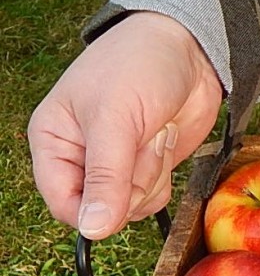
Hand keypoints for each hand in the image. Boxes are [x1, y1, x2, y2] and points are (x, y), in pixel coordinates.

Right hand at [29, 12, 223, 238]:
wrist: (190, 47)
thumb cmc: (138, 65)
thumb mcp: (115, 119)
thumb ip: (106, 177)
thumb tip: (93, 228)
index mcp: (53, 141)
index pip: (61, 201)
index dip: (90, 212)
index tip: (119, 203)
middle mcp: (81, 157)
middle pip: (102, 208)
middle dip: (131, 182)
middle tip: (142, 140)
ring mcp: (118, 163)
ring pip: (133, 204)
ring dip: (152, 174)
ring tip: (153, 131)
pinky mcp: (148, 165)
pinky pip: (156, 195)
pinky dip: (166, 173)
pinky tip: (165, 137)